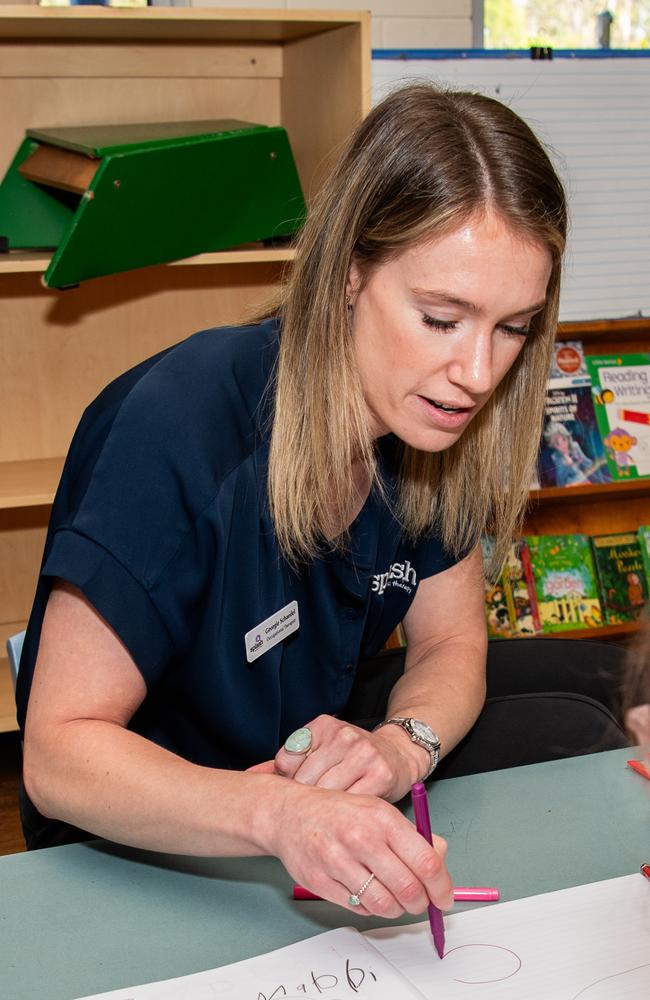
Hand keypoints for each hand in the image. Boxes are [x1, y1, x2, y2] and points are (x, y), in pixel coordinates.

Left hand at [264, 715, 426, 801]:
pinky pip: (351, 804)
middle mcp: (342, 735)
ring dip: (324, 811)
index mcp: (321, 726)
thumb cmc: (352, 758)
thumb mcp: (319, 750)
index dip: (288, 783)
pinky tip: (347, 815)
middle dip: (305, 801)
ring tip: (329, 814)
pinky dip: (345, 816)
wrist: (398, 754)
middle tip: (313, 810)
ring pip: (325, 794)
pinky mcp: (381, 774)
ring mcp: (363, 753)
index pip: (285, 761)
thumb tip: (246, 778)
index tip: (299, 790)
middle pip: (303, 781)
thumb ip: (284, 764)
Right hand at [266, 780, 453, 919]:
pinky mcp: (319, 882)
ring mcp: (337, 861)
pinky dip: (369, 907)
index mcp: (382, 818)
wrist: (289, 813)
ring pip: (384, 904)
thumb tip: (441, 859)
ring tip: (394, 900)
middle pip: (408, 889)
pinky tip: (366, 892)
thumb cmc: (340, 813)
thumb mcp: (379, 811)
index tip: (444, 898)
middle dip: (421, 903)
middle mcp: (360, 838)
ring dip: (396, 909)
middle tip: (420, 903)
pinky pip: (358, 908)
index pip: (426, 861)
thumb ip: (413, 835)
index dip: (442, 886)